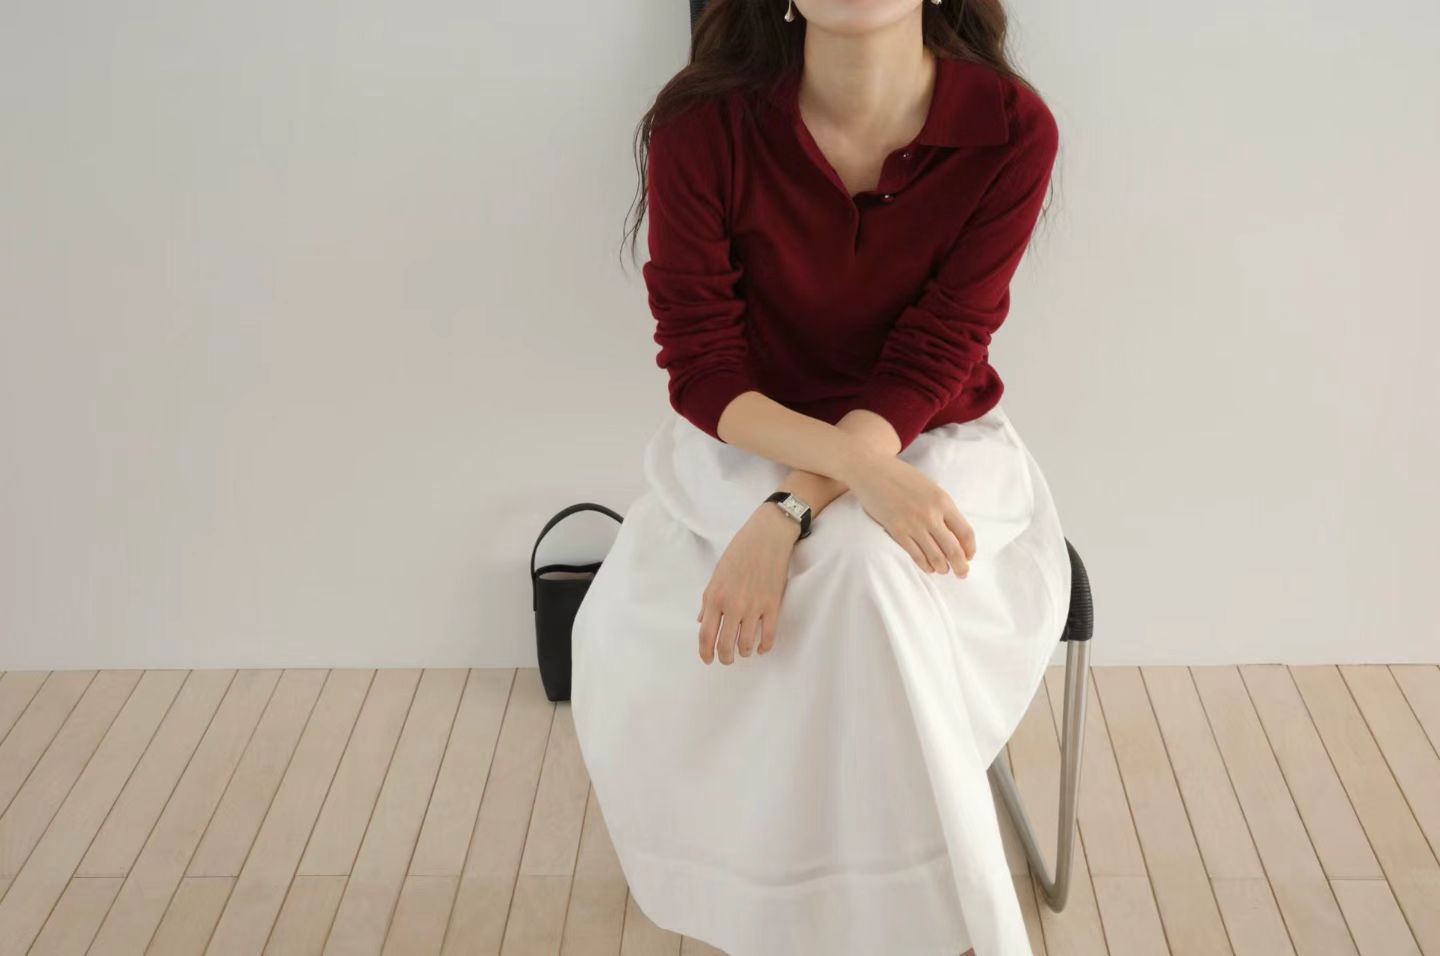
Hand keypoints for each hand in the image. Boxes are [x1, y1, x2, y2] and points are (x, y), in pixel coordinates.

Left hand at [695, 504, 800, 664]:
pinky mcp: (773, 605)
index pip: (705, 634)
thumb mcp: (717, 574)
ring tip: (744, 651)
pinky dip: (764, 646)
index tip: (708, 659)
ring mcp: (754, 607)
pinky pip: (768, 636)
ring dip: (743, 652)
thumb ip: (708, 600)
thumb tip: (701, 621)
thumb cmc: (740, 552)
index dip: (705, 652)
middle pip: (725, 645)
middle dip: (724, 657)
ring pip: (746, 644)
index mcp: (715, 597)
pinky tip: (761, 647)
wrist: (767, 536)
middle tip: (726, 659)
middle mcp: (732, 605)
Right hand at [841, 449, 974, 576]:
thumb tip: (953, 533)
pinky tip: (928, 567)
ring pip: (935, 556)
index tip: (969, 556)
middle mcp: (931, 515)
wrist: (872, 470)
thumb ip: (943, 508)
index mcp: (943, 501)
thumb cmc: (902, 477)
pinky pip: (916, 555)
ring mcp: (913, 524)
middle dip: (960, 566)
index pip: (965, 532)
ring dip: (942, 567)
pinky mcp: (896, 531)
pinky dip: (925, 565)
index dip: (970, 549)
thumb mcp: (930, 487)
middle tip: (962, 573)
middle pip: (954, 549)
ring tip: (943, 570)